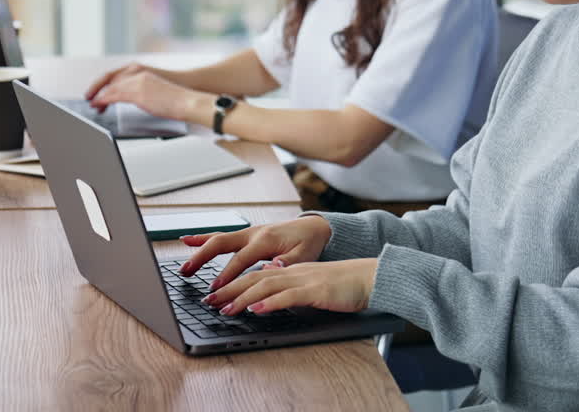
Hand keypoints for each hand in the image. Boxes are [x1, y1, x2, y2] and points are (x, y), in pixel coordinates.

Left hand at [88, 68, 201, 119]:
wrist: (187, 99)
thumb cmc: (176, 97)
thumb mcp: (155, 89)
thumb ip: (143, 90)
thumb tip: (138, 98)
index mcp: (141, 70)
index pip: (117, 74)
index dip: (104, 82)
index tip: (98, 90)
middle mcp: (137, 72)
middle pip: (110, 78)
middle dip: (97, 88)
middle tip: (89, 97)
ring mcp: (136, 81)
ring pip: (110, 86)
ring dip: (99, 95)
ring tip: (93, 104)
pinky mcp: (136, 92)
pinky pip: (113, 95)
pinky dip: (103, 100)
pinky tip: (98, 104)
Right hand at [177, 216, 332, 288]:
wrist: (314, 227)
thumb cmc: (309, 243)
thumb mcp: (304, 255)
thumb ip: (287, 262)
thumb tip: (271, 267)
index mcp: (266, 240)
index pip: (241, 259)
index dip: (227, 274)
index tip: (215, 288)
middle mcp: (253, 233)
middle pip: (221, 243)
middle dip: (202, 258)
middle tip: (187, 273)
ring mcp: (248, 232)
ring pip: (218, 239)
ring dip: (198, 251)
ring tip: (184, 266)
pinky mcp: (246, 234)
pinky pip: (221, 236)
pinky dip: (203, 237)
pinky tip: (186, 240)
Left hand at [203, 258, 378, 315]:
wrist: (370, 277)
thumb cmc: (343, 285)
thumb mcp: (311, 286)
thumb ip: (290, 290)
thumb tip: (267, 298)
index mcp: (290, 270)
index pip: (255, 275)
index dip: (233, 284)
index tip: (215, 295)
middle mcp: (292, 271)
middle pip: (254, 278)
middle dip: (228, 289)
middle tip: (208, 301)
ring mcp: (304, 279)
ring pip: (266, 285)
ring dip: (242, 297)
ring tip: (224, 308)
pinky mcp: (315, 289)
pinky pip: (288, 295)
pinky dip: (270, 302)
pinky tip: (257, 309)